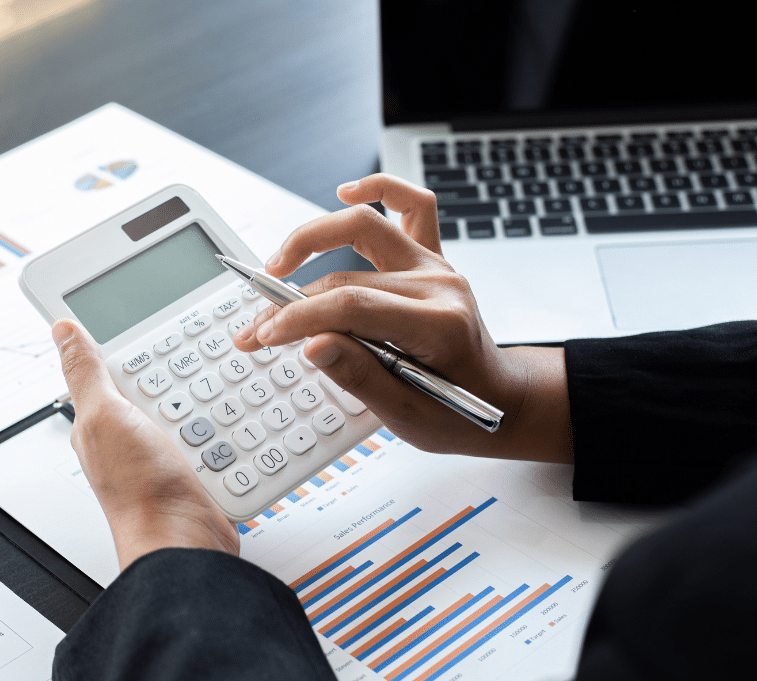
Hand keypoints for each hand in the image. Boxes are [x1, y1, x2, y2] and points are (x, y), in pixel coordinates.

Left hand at [52, 319, 239, 569]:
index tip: (159, 327)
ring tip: (221, 392)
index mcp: (100, 419)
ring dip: (208, 401)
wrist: (183, 542)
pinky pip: (214, 435)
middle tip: (200, 361)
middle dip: (181, 373)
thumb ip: (86, 372)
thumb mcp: (104, 416)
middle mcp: (129, 437)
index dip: (135, 347)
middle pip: (159, 383)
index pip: (115, 366)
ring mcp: (163, 454)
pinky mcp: (194, 469)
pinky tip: (231, 424)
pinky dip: (225, 429)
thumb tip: (62, 331)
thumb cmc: (138, 492)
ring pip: (191, 407)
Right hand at [233, 174, 571, 462]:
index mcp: (438, 326)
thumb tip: (311, 344)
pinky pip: (413, 205)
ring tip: (276, 266)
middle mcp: (439, 285)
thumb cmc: (456, 412)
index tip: (263, 336)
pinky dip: (379, 189)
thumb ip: (358, 375)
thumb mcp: (406, 414)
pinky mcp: (431, 258)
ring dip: (313, 239)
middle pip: (347, 276)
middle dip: (291, 302)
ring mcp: (435, 265)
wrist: (500, 400)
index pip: (353, 307)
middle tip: (256, 329)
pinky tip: (346, 193)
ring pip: (366, 227)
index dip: (299, 318)